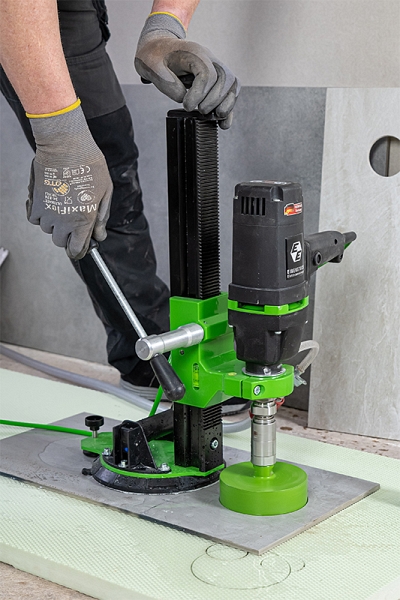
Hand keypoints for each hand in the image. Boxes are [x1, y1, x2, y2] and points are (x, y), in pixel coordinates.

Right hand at [27, 102, 112, 259]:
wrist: (66, 145)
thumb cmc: (89, 165)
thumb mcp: (105, 192)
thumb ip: (102, 217)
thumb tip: (100, 235)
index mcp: (83, 220)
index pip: (76, 250)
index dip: (80, 249)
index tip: (81, 246)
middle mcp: (62, 220)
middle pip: (60, 242)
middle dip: (68, 235)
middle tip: (74, 219)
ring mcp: (46, 212)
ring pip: (48, 230)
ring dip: (55, 223)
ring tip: (63, 204)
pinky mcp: (34, 202)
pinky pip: (34, 219)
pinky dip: (40, 215)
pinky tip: (49, 203)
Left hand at [135, 13, 239, 128]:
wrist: (158, 47)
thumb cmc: (155, 56)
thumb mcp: (151, 67)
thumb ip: (167, 83)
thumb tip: (183, 98)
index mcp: (194, 52)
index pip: (207, 73)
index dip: (199, 93)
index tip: (186, 106)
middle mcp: (209, 58)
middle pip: (225, 78)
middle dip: (214, 100)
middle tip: (200, 111)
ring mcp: (215, 67)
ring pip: (232, 84)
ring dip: (226, 103)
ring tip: (215, 117)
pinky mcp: (216, 78)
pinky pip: (230, 90)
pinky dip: (228, 106)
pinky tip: (223, 122)